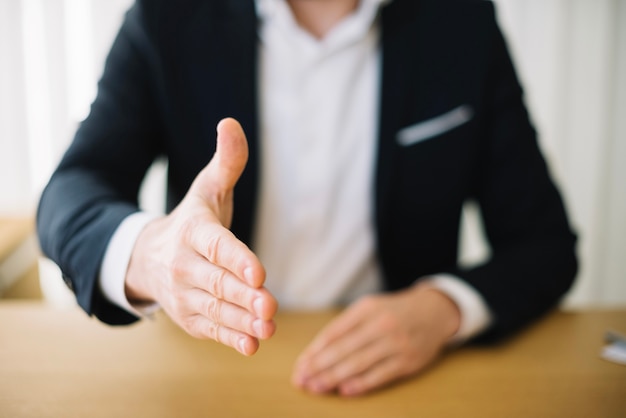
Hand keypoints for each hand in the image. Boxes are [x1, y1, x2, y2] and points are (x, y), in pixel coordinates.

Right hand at [125, 118, 277, 355]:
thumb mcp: (207, 190)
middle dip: (242, 294)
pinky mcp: (189, 317)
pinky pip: (210, 328)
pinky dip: (229, 338)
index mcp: (193, 231)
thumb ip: (226, 163)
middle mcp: (184, 264)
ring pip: (215, 308)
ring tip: (267, 327)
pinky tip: (252, 345)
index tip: (257, 270)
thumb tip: (230, 122)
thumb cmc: (192, 222)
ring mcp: (184, 294)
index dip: (235, 258)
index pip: (215, 244)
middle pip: (217, 281)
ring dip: (241, 320)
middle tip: (269, 304)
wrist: (150, 258)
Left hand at [291, 285, 460, 395]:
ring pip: (359, 363)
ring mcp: (396, 343)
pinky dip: (361, 384)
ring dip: (334, 377)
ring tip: (316, 387)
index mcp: (366, 309)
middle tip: (301, 381)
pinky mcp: (408, 361)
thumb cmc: (393, 312)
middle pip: (343, 349)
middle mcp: (381, 324)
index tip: (299, 366)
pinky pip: (380, 375)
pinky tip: (344, 390)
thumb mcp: (369, 308)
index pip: (333, 332)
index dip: (314, 351)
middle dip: (318, 367)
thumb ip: (345, 327)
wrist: (434, 312)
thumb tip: (316, 353)